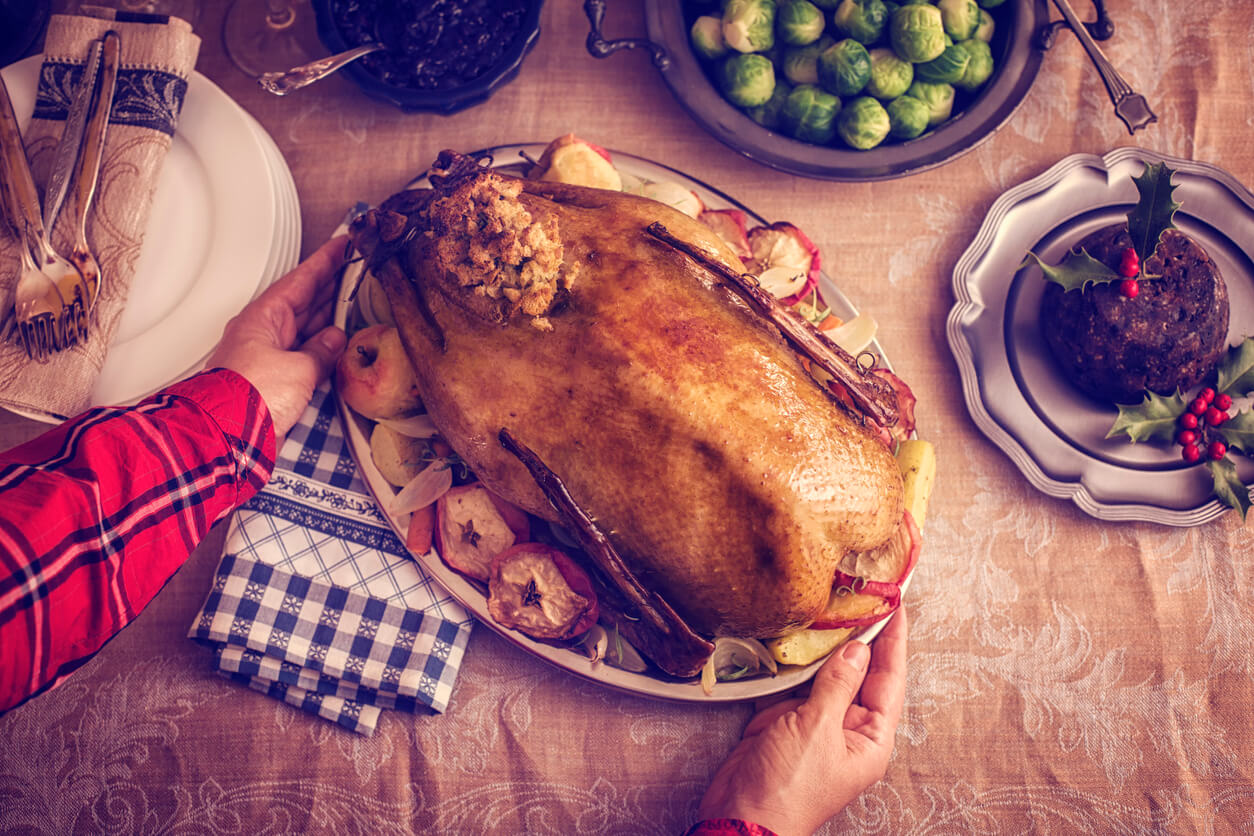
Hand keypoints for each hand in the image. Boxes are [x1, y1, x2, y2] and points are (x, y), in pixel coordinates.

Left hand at [205, 236, 349, 437]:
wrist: (225, 435)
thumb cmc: (253, 395)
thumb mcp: (299, 368)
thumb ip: (322, 351)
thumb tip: (335, 340)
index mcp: (265, 317)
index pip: (302, 279)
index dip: (326, 261)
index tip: (345, 242)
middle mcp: (264, 331)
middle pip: (303, 301)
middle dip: (330, 286)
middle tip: (358, 270)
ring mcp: (267, 355)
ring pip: (304, 327)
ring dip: (328, 316)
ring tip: (356, 301)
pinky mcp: (272, 378)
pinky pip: (302, 352)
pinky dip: (322, 345)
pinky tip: (338, 344)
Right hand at [696, 607, 908, 835]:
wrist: (741, 815)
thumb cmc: (788, 785)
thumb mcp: (816, 729)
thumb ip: (837, 685)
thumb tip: (858, 648)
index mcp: (869, 740)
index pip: (889, 681)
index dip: (894, 643)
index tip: (896, 607)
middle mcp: (848, 731)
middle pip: (862, 675)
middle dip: (863, 638)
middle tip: (865, 597)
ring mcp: (816, 726)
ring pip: (828, 677)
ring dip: (827, 647)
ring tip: (833, 607)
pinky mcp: (786, 723)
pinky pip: (796, 686)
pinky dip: (795, 663)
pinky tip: (795, 636)